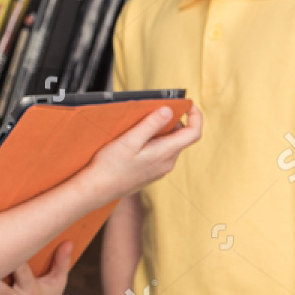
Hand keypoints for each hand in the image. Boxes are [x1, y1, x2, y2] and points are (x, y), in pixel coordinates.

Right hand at [84, 104, 202, 204]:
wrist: (98, 189)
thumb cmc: (111, 166)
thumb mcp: (130, 140)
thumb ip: (151, 124)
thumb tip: (169, 111)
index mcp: (166, 153)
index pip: (194, 133)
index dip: (196, 116)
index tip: (188, 105)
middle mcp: (167, 163)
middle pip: (182, 138)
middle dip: (174, 122)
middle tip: (156, 112)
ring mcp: (160, 170)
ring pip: (171, 146)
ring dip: (163, 133)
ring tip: (143, 126)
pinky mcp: (152, 174)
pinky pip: (162, 154)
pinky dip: (157, 143)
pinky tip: (138, 142)